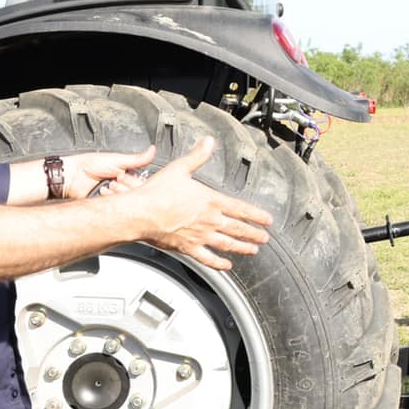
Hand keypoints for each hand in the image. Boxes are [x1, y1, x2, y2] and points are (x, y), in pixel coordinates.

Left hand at [65, 147, 156, 197]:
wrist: (72, 176)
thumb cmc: (89, 165)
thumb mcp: (116, 160)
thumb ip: (137, 159)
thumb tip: (152, 150)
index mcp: (126, 176)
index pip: (141, 183)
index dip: (134, 180)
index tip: (124, 175)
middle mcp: (121, 188)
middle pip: (135, 193)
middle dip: (125, 186)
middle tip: (114, 179)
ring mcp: (114, 198)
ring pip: (126, 202)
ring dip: (116, 193)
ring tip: (105, 185)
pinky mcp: (106, 206)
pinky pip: (115, 209)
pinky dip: (110, 200)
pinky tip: (103, 194)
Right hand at [127, 138, 272, 270]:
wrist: (140, 213)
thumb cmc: (157, 192)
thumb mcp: (180, 168)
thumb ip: (197, 156)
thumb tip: (208, 142)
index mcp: (210, 201)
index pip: (241, 209)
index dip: (257, 215)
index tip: (267, 220)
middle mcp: (209, 220)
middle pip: (238, 229)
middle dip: (254, 234)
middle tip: (265, 238)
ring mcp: (200, 235)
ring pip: (228, 244)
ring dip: (242, 248)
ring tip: (253, 250)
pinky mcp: (188, 248)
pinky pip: (207, 258)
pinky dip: (218, 263)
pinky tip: (225, 266)